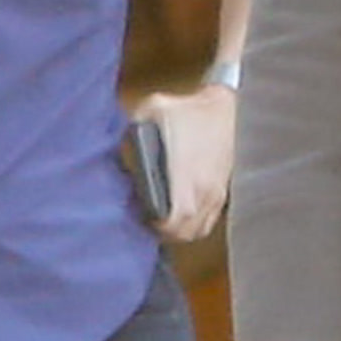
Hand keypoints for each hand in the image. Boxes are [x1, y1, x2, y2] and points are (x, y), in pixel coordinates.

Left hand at [132, 80, 236, 242]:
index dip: (155, 226)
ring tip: (162, 218)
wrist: (226, 108)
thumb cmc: (188, 110)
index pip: (172, 221)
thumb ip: (131, 132)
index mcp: (185, 176)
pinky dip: (193, 224)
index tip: (140, 217)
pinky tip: (181, 212)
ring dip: (179, 230)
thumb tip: (114, 151)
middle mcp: (203, 191)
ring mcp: (216, 194)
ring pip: (197, 231)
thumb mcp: (152, 110)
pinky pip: (208, 221)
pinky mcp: (222, 192)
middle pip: (184, 233)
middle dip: (163, 232)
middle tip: (146, 219)